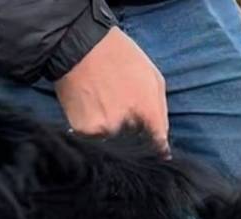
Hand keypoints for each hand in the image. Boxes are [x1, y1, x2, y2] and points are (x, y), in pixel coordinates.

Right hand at [54, 27, 168, 148]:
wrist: (78, 45)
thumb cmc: (118, 56)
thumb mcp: (152, 76)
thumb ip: (159, 110)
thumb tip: (162, 141)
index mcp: (147, 110)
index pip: (158, 141)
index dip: (158, 146)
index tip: (159, 151)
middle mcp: (128, 123)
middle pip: (134, 138)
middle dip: (130, 124)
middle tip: (117, 100)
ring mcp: (106, 128)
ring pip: (113, 137)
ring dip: (110, 124)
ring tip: (101, 98)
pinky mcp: (86, 130)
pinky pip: (93, 135)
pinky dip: (91, 123)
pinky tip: (88, 104)